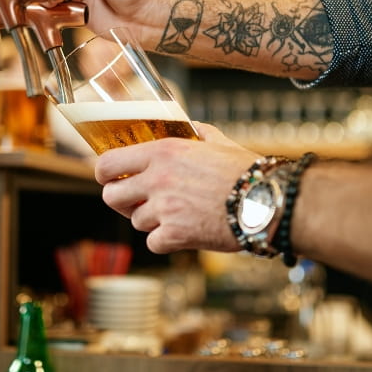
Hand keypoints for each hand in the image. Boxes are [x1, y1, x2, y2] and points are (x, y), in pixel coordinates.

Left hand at [94, 123, 259, 253]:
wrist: (267, 202)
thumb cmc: (247, 172)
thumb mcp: (218, 142)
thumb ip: (198, 134)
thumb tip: (191, 128)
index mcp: (163, 152)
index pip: (108, 163)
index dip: (104, 174)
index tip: (111, 178)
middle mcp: (158, 178)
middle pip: (111, 196)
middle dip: (121, 200)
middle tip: (136, 201)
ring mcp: (165, 208)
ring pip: (135, 221)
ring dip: (150, 221)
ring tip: (175, 215)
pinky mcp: (175, 235)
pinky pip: (153, 242)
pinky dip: (165, 241)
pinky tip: (183, 232)